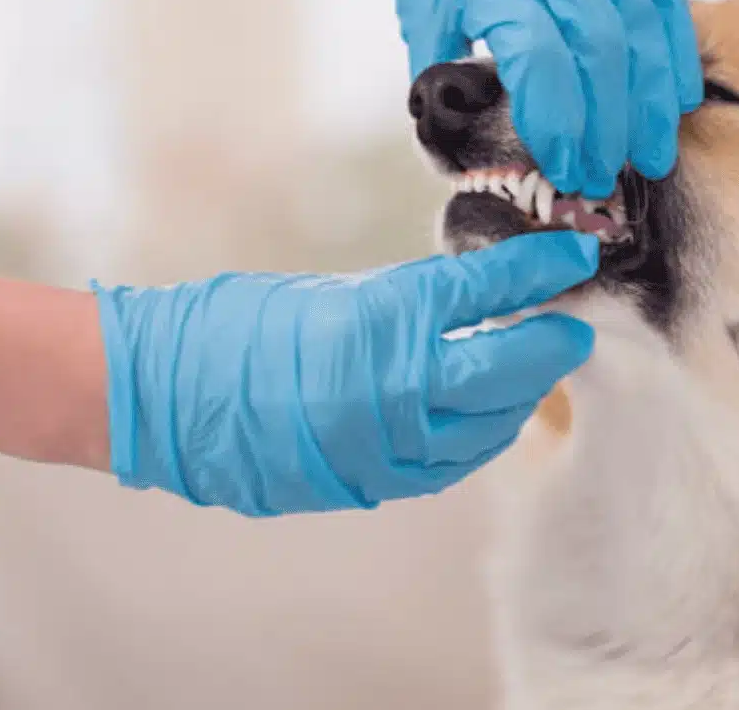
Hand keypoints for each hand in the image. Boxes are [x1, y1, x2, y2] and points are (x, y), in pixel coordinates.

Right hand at [93, 232, 598, 516]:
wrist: (161, 399)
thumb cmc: (234, 329)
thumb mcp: (334, 291)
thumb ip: (408, 298)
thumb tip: (473, 293)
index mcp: (381, 326)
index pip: (487, 292)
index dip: (541, 270)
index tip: (577, 253)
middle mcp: (394, 394)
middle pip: (510, 370)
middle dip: (551, 342)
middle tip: (572, 317)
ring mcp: (386, 450)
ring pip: (490, 427)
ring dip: (521, 392)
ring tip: (534, 360)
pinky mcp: (373, 484)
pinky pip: (452, 462)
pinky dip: (480, 432)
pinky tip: (486, 410)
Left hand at [357, 0, 704, 199]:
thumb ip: (448, 62)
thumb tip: (466, 134)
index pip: (541, 64)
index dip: (558, 125)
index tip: (564, 168)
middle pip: (600, 55)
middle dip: (609, 128)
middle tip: (611, 178)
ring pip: (644, 28)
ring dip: (650, 101)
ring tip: (652, 152)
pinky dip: (672, 49)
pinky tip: (674, 93)